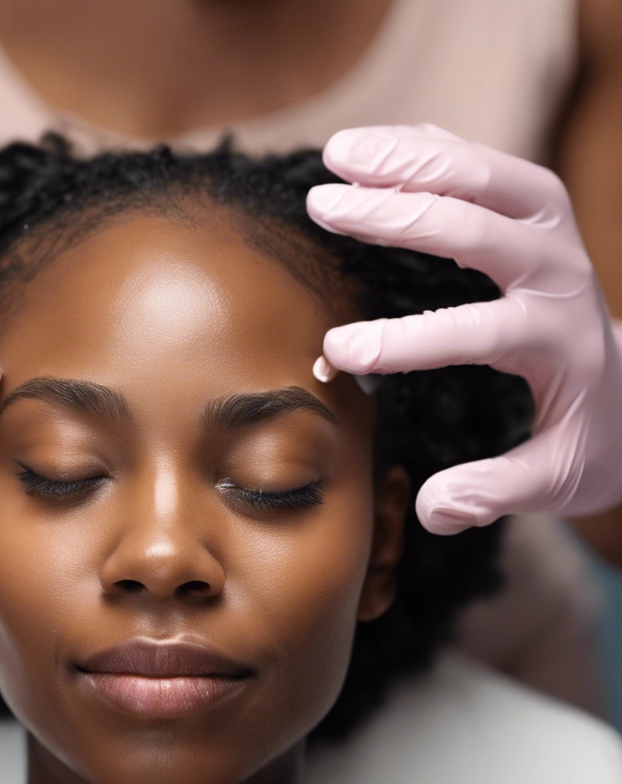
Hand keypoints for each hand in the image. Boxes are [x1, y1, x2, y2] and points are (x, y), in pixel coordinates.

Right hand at [306, 124, 621, 534]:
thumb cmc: (588, 442)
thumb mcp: (554, 482)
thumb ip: (494, 493)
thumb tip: (431, 508)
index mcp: (563, 345)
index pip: (483, 333)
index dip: (410, 341)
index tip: (338, 350)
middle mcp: (563, 278)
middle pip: (486, 229)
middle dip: (402, 216)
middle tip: (324, 206)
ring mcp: (556, 238)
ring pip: (492, 178)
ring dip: (414, 160)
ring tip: (338, 152)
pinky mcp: (541, 220)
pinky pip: (490, 170)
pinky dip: (436, 151)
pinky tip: (380, 146)